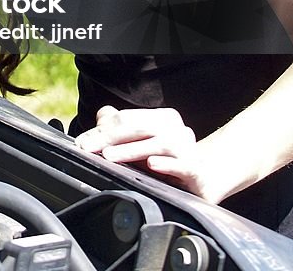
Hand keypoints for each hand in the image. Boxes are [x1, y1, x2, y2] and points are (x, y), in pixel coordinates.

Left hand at [75, 106, 226, 202]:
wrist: (210, 175)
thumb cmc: (171, 158)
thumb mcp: (145, 142)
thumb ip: (123, 128)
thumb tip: (102, 117)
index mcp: (163, 119)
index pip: (128, 119)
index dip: (103, 129)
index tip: (83, 142)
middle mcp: (177, 130)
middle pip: (141, 127)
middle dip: (111, 137)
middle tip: (90, 148)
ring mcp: (189, 150)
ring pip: (159, 144)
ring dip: (132, 150)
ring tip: (110, 156)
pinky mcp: (197, 172)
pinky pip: (183, 166)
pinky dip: (167, 165)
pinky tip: (152, 165)